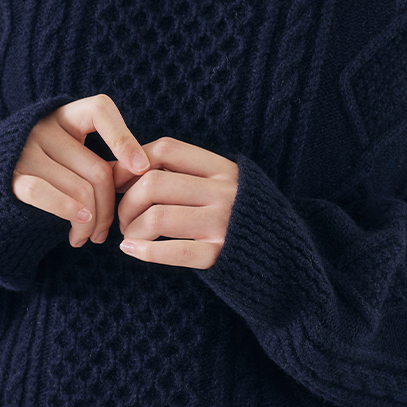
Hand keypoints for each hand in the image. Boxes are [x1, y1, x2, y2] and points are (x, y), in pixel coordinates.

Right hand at [12, 94, 149, 247]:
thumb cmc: (53, 173)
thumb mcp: (78, 156)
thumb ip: (106, 160)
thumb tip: (143, 175)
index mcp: (67, 116)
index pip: (100, 109)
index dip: (124, 137)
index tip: (143, 168)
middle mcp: (44, 128)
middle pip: (97, 169)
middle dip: (110, 206)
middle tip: (111, 229)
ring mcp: (25, 152)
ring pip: (79, 189)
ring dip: (92, 222)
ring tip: (92, 237)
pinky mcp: (11, 179)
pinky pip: (46, 194)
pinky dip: (68, 212)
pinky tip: (79, 230)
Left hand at [113, 137, 238, 268]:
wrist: (288, 257)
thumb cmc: (245, 220)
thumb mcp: (228, 186)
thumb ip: (191, 175)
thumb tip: (130, 168)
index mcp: (224, 169)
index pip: (167, 149)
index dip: (132, 162)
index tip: (119, 180)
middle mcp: (225, 191)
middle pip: (154, 182)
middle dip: (126, 201)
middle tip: (123, 217)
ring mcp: (223, 222)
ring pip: (157, 215)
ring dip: (132, 227)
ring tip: (130, 235)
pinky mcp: (221, 253)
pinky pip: (174, 250)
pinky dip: (145, 251)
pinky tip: (132, 250)